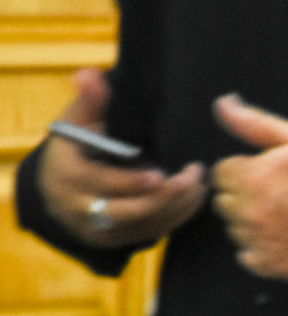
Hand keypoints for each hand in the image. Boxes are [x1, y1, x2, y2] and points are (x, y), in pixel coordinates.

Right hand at [37, 68, 206, 246]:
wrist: (58, 192)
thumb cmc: (73, 149)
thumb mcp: (74, 124)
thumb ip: (88, 101)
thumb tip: (90, 74)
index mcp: (68, 178)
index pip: (102, 184)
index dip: (131, 182)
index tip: (160, 176)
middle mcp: (83, 210)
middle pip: (129, 211)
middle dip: (165, 196)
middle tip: (194, 176)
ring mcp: (104, 230)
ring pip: (147, 224)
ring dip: (178, 205)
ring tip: (200, 182)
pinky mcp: (121, 240)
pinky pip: (154, 232)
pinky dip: (178, 216)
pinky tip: (195, 197)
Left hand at [212, 93, 287, 280]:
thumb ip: (254, 124)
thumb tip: (222, 102)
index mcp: (253, 177)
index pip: (222, 173)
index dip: (244, 170)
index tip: (267, 174)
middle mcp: (252, 212)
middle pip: (224, 203)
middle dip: (244, 196)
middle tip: (277, 195)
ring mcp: (262, 242)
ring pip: (235, 230)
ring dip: (251, 223)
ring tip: (285, 217)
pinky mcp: (273, 266)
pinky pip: (248, 258)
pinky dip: (261, 250)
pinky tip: (285, 238)